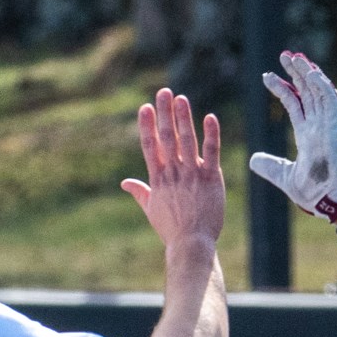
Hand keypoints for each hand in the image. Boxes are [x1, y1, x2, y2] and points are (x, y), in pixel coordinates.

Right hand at [122, 88, 224, 252]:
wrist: (191, 244)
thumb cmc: (171, 229)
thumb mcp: (151, 210)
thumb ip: (140, 192)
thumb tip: (125, 183)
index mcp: (158, 179)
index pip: (150, 147)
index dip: (146, 125)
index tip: (145, 107)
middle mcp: (173, 173)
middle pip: (167, 138)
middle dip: (164, 114)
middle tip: (163, 92)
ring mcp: (192, 175)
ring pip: (187, 141)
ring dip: (183, 118)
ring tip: (181, 98)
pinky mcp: (211, 179)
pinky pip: (211, 152)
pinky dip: (211, 134)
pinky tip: (209, 117)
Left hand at [248, 51, 336, 221]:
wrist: (329, 201)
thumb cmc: (313, 193)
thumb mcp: (284, 177)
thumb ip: (270, 166)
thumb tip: (252, 159)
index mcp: (308, 134)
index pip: (295, 104)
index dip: (282, 88)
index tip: (267, 76)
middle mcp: (319, 126)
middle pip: (308, 92)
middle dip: (297, 73)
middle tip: (284, 55)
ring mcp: (328, 126)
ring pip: (319, 92)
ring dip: (308, 73)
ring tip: (296, 57)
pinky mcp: (336, 129)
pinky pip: (331, 103)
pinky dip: (323, 87)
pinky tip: (312, 74)